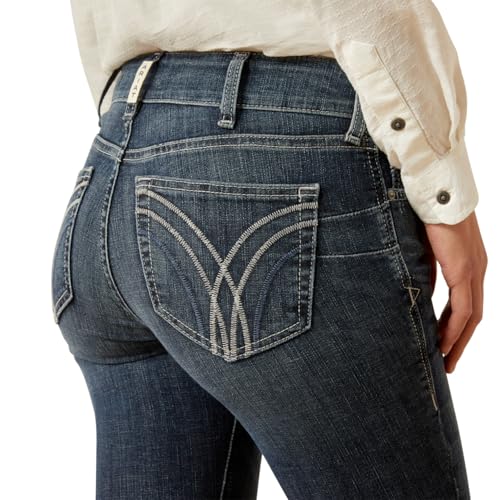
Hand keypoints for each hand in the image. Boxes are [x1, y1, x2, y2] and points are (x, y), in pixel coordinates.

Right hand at [423, 210, 486, 373]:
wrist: (435, 192)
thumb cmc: (427, 215)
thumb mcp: (426, 249)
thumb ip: (429, 271)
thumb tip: (422, 291)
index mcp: (468, 264)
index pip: (466, 305)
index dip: (455, 328)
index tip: (442, 343)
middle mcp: (476, 270)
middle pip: (473, 316)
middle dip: (459, 341)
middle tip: (447, 361)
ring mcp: (473, 271)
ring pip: (471, 317)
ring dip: (458, 341)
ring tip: (445, 360)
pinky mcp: (464, 271)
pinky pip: (462, 309)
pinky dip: (454, 329)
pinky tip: (443, 343)